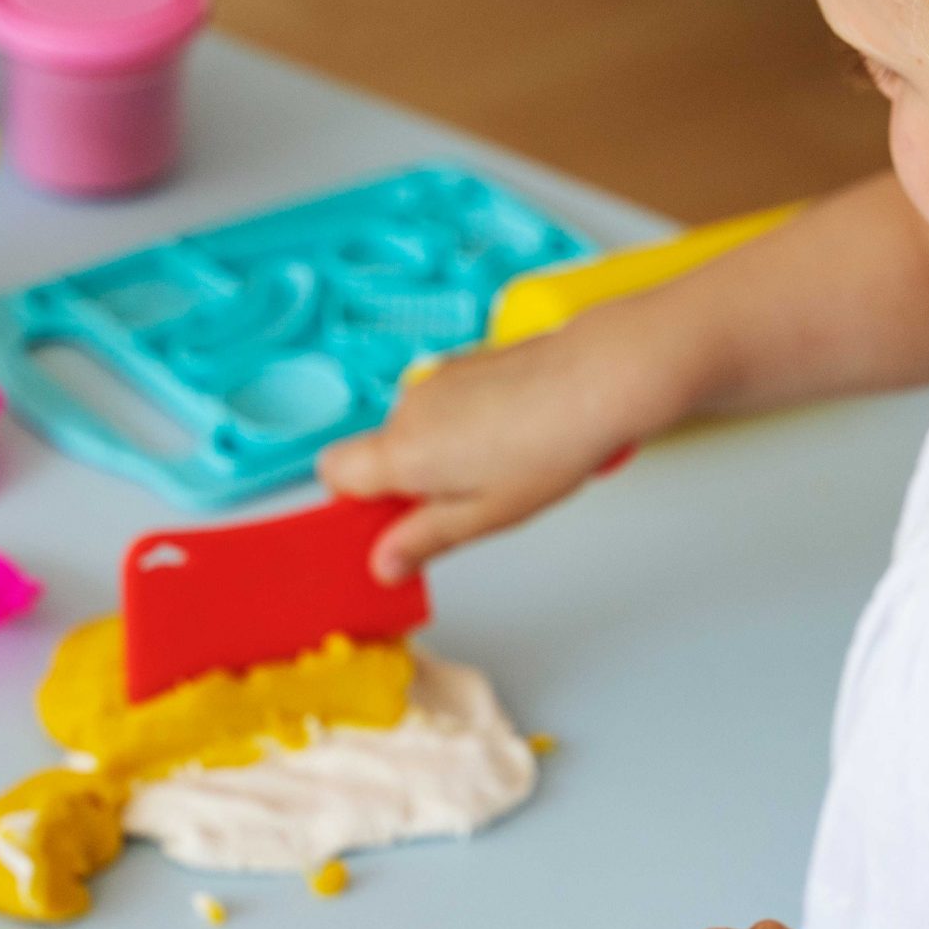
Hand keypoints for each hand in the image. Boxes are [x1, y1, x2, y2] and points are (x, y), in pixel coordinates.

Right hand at [319, 312, 673, 582]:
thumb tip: (383, 564)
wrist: (597, 378)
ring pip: (416, 430)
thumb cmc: (549, 445)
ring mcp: (435, 379)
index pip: (332, 473)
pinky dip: (464, 427)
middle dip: (410, 484)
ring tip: (503, 470)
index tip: (394, 526)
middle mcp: (407, 408)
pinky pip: (444, 406)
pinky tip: (513, 439)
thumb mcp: (484, 516)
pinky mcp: (463, 363)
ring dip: (442, 456)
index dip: (354, 504)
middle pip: (379, 454)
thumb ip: (423, 539)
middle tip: (467, 505)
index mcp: (401, 451)